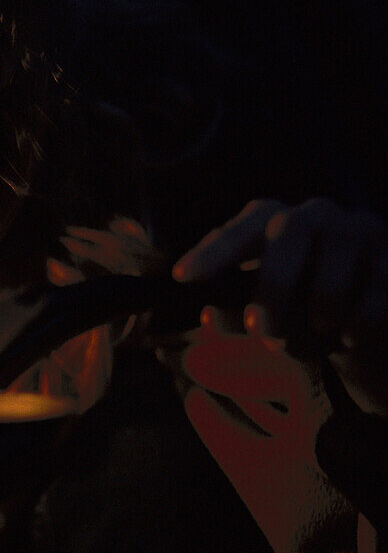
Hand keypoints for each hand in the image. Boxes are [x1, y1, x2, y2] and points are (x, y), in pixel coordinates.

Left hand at [173, 198, 387, 413]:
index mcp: (274, 223)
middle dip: (274, 284)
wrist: (363, 328)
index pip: (241, 228)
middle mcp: (315, 216)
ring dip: (322, 303)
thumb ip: (235, 313)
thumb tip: (210, 315)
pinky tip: (351, 337)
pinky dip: (359, 318)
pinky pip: (377, 286)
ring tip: (318, 332)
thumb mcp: (264, 315)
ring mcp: (360, 230)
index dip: (213, 251)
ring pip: (338, 254)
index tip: (183, 277)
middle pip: (290, 229)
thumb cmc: (300, 316)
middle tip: (262, 330)